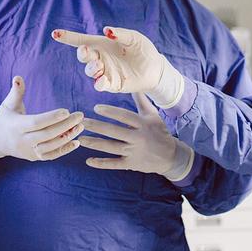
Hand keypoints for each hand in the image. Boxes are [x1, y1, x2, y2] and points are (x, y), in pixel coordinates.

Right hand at [0, 76, 84, 160]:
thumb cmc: (6, 118)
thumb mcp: (8, 104)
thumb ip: (16, 91)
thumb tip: (18, 77)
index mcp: (16, 126)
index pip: (36, 122)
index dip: (51, 118)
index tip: (67, 111)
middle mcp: (22, 141)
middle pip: (46, 135)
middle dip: (65, 126)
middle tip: (80, 116)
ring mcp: (29, 151)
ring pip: (51, 146)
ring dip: (67, 137)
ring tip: (80, 126)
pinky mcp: (34, 157)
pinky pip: (51, 156)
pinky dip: (65, 150)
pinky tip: (77, 141)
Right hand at [51, 27, 184, 106]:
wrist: (155, 68)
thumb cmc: (142, 49)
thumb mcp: (133, 37)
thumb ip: (120, 34)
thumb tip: (106, 30)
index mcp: (102, 44)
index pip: (81, 40)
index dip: (68, 37)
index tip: (55, 34)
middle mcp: (100, 58)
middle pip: (84, 56)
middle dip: (82, 53)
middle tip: (86, 51)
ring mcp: (104, 71)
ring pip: (90, 70)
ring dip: (92, 68)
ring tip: (99, 65)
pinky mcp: (111, 84)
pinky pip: (100, 84)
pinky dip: (99, 83)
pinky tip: (101, 81)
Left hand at [78, 92, 193, 180]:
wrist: (171, 156)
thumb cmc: (159, 132)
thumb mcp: (153, 115)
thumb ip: (142, 101)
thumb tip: (135, 85)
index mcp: (143, 124)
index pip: (124, 116)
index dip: (110, 112)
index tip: (96, 108)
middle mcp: (138, 138)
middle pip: (114, 132)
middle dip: (96, 126)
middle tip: (81, 122)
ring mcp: (134, 152)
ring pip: (111, 147)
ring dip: (94, 143)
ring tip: (80, 139)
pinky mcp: (131, 165)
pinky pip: (114, 164)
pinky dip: (101, 163)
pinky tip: (88, 160)